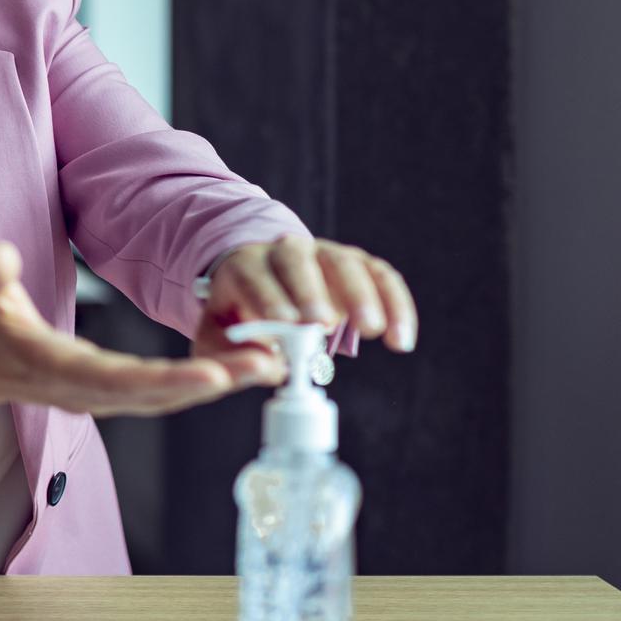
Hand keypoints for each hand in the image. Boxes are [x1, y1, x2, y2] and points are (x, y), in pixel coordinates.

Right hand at [0, 243, 278, 425]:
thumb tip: (0, 256)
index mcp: (53, 368)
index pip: (115, 380)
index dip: (165, 381)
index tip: (213, 374)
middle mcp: (83, 391)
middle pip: (157, 395)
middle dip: (215, 382)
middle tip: (267, 364)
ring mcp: (100, 397)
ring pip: (167, 397)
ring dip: (220, 383)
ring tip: (269, 364)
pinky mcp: (112, 393)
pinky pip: (163, 392)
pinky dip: (203, 381)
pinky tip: (239, 366)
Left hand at [198, 235, 418, 365]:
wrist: (262, 282)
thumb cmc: (238, 315)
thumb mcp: (220, 335)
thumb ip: (232, 355)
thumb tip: (273, 370)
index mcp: (245, 265)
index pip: (253, 275)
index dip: (268, 297)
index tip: (285, 324)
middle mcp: (286, 250)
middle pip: (298, 260)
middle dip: (311, 291)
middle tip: (324, 324)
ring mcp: (325, 253)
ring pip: (345, 262)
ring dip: (360, 295)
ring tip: (371, 330)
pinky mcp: (358, 263)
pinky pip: (381, 276)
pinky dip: (394, 305)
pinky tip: (400, 339)